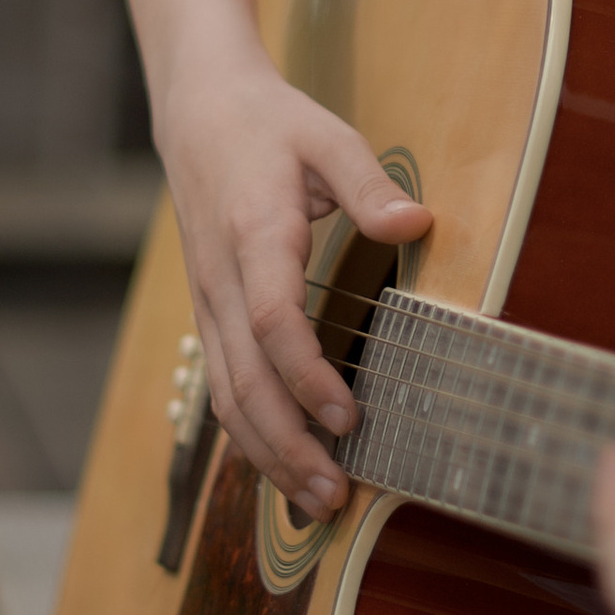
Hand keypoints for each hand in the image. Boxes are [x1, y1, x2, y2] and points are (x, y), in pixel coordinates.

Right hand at [157, 59, 432, 515]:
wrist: (198, 115)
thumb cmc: (270, 126)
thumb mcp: (327, 135)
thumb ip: (369, 183)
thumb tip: (417, 223)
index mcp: (254, 235)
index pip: (271, 320)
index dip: (306, 374)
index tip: (349, 414)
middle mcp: (221, 281)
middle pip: (243, 380)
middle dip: (288, 443)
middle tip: (336, 494)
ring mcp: (209, 303)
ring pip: (225, 396)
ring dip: (268, 454)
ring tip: (318, 499)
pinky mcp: (210, 315)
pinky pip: (222, 386)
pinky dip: (250, 434)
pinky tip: (285, 465)